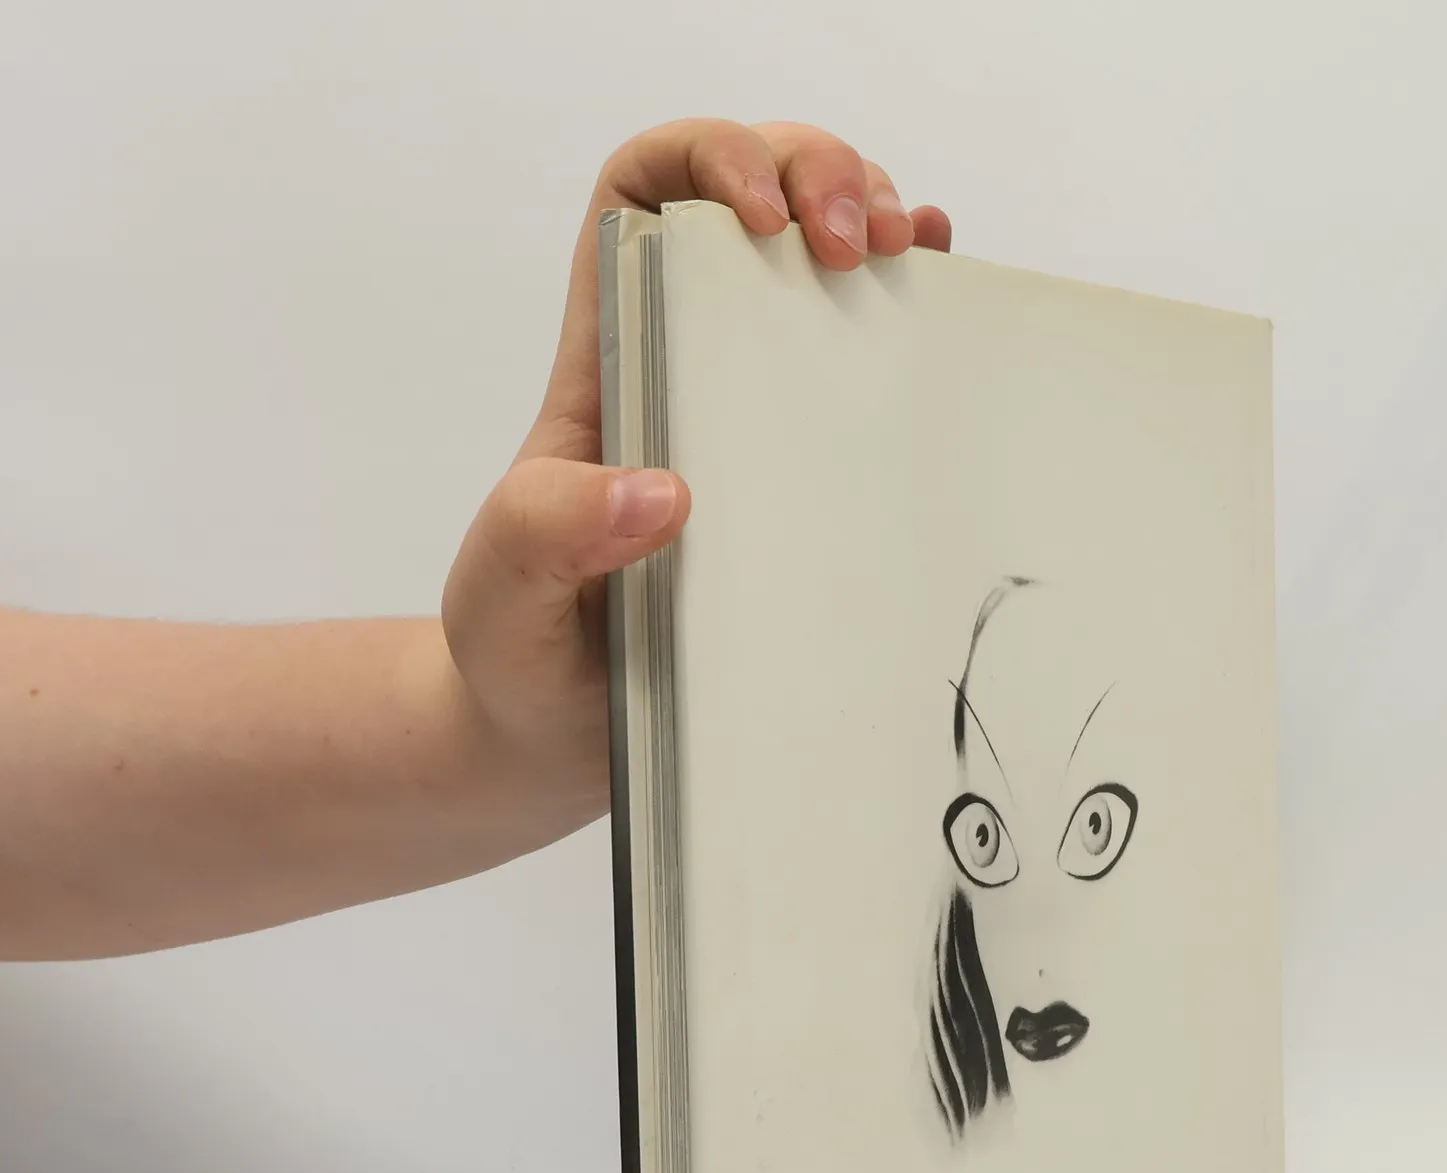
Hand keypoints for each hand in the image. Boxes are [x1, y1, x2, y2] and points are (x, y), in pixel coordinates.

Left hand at [440, 120, 949, 804]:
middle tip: (858, 243)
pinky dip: (920, 308)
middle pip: (756, 195)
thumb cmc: (522, 653)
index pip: (645, 191)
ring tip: (909, 252)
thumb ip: (545, 534)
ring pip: (826, 259)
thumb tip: (661, 492)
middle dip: (820, 171)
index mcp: (610, 360)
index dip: (711, 159)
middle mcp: (690, 363)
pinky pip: (875, 365)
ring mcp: (761, 411)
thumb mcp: (503, 594)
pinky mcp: (818, 475)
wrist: (558, 738)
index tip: (762, 221)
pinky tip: (942, 296)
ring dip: (881, 217)